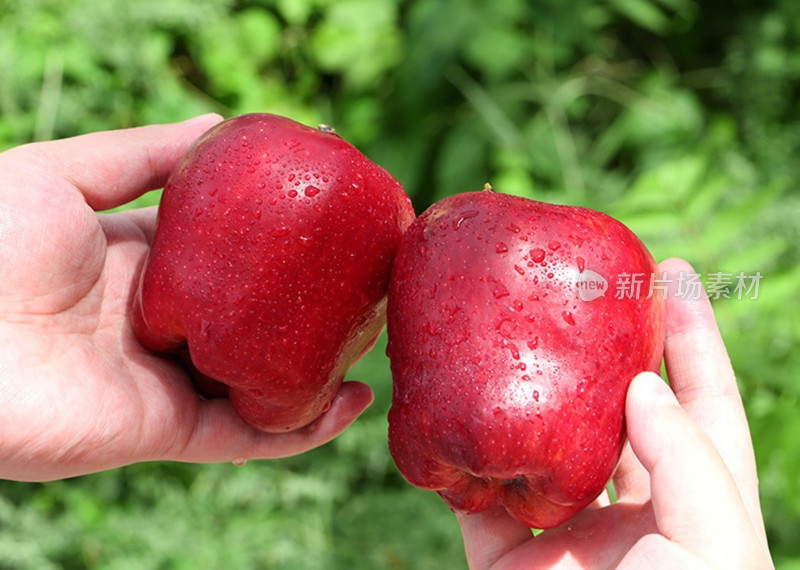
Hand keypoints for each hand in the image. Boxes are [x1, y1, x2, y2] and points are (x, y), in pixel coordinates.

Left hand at [0, 116, 373, 481]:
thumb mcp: (65, 173)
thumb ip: (142, 151)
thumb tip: (221, 123)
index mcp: (140, 268)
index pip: (225, 258)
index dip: (273, 245)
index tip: (325, 226)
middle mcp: (162, 327)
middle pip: (250, 322)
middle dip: (305, 310)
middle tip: (364, 289)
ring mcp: (167, 381)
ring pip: (260, 382)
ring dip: (318, 371)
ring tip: (372, 345)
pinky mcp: (168, 430)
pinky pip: (250, 435)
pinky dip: (304, 427)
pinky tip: (352, 401)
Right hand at [456, 258, 772, 568]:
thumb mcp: (716, 546)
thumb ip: (688, 461)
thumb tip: (639, 386)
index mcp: (696, 512)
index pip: (703, 406)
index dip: (693, 338)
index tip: (674, 273)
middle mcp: (632, 516)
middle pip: (620, 412)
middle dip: (610, 347)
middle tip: (592, 283)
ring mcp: (566, 536)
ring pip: (543, 444)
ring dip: (529, 392)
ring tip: (518, 325)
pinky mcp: (503, 558)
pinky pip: (474, 497)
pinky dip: (460, 456)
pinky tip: (455, 402)